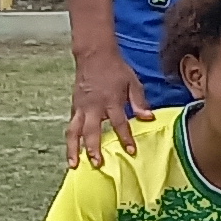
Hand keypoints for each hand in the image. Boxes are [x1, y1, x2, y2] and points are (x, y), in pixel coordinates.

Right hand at [68, 52, 150, 166]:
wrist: (94, 55)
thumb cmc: (116, 69)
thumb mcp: (133, 83)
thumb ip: (139, 102)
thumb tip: (149, 118)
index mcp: (111, 101)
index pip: (119, 123)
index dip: (125, 138)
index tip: (130, 151)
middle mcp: (94, 106)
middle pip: (91, 131)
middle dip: (93, 149)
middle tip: (97, 164)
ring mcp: (81, 107)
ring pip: (74, 131)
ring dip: (73, 149)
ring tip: (74, 165)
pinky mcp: (74, 106)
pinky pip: (71, 125)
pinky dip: (71, 139)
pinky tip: (73, 150)